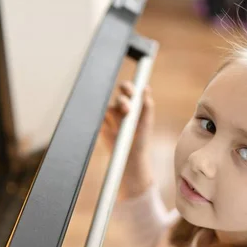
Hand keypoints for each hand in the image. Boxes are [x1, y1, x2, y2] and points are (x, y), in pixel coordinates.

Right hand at [102, 81, 154, 199]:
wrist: (130, 158)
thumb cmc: (141, 141)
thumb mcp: (146, 123)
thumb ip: (147, 106)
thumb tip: (146, 89)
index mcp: (134, 105)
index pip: (129, 91)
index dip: (128, 88)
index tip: (131, 93)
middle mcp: (121, 108)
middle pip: (119, 97)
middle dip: (122, 100)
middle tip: (128, 109)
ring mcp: (111, 117)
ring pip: (109, 107)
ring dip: (115, 111)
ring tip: (124, 120)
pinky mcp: (102, 126)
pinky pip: (99, 118)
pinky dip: (101, 118)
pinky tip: (107, 124)